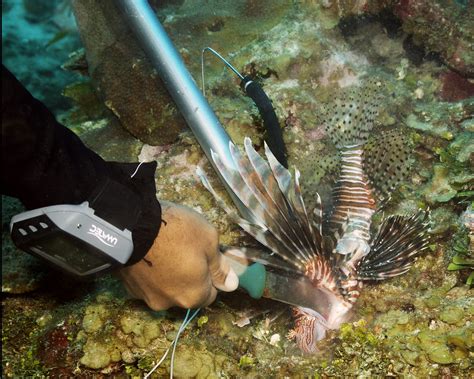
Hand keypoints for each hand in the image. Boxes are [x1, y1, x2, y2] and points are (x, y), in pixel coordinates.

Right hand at [118, 201, 237, 309]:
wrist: (132, 225)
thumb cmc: (178, 232)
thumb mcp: (209, 240)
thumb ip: (220, 266)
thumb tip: (231, 284)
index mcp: (194, 296)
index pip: (211, 293)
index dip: (210, 275)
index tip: (204, 257)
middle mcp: (171, 304)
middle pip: (187, 293)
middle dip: (188, 277)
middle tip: (184, 251)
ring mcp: (147, 298)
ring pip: (166, 289)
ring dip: (168, 276)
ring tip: (164, 250)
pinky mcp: (129, 288)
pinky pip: (147, 283)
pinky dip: (151, 273)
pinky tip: (149, 254)